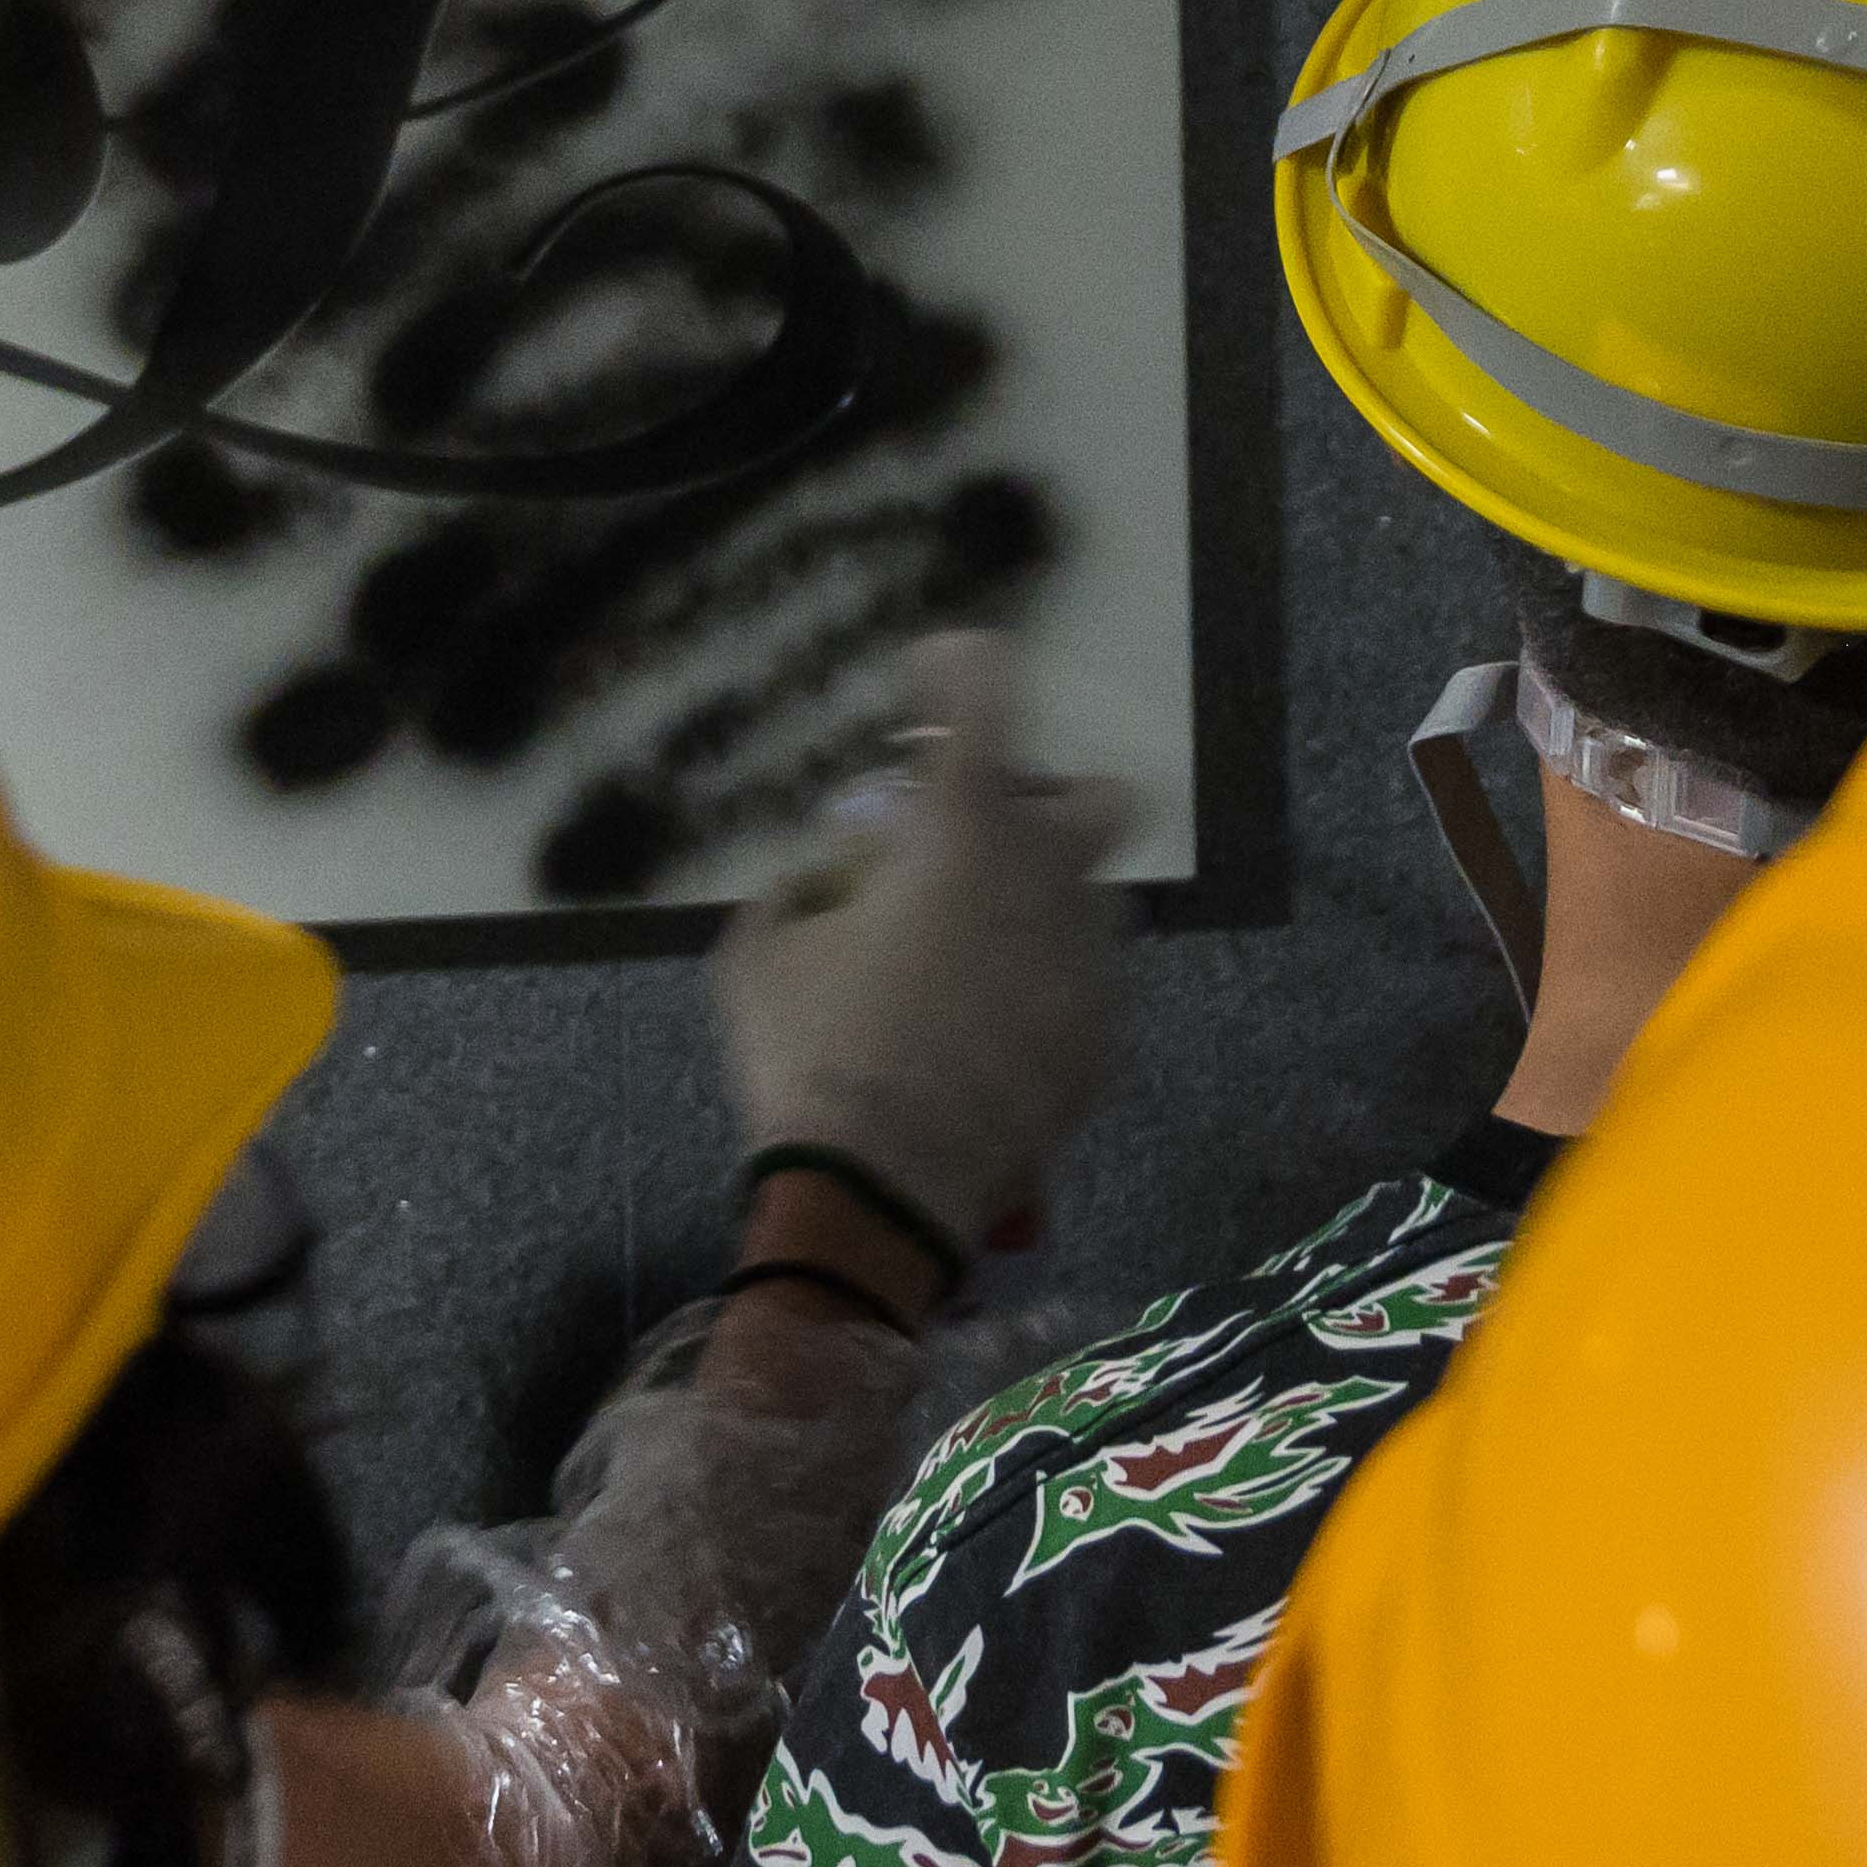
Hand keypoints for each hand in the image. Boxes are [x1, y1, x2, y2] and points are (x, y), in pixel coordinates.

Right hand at [707, 631, 1130, 1268]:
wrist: (876, 1197)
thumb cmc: (809, 1058)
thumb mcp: (762, 950)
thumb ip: (806, 882)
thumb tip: (838, 866)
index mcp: (962, 835)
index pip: (985, 694)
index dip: (958, 669)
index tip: (934, 675)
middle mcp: (1048, 880)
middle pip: (1098, 795)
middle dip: (1047, 804)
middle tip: (979, 845)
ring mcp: (1090, 964)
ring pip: (1093, 898)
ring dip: (1042, 906)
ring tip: (974, 959)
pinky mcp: (1104, 1041)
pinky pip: (1086, 988)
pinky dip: (1043, 993)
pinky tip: (987, 1037)